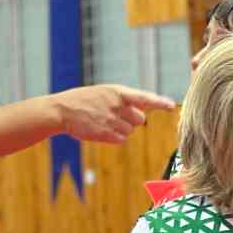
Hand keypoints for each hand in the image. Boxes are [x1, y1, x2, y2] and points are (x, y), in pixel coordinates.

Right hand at [54, 85, 173, 144]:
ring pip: (130, 131)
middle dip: (132, 121)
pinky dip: (114, 137)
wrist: (62, 110)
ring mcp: (112, 120)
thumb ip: (123, 100)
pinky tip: (101, 130)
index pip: (144, 97)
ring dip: (120, 129)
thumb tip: (142, 112)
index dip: (159, 102)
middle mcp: (117, 105)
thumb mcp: (104, 92)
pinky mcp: (106, 134)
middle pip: (140, 120)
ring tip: (103, 122)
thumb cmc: (83, 100)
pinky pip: (121, 139)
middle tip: (115, 117)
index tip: (171, 106)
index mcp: (118, 92)